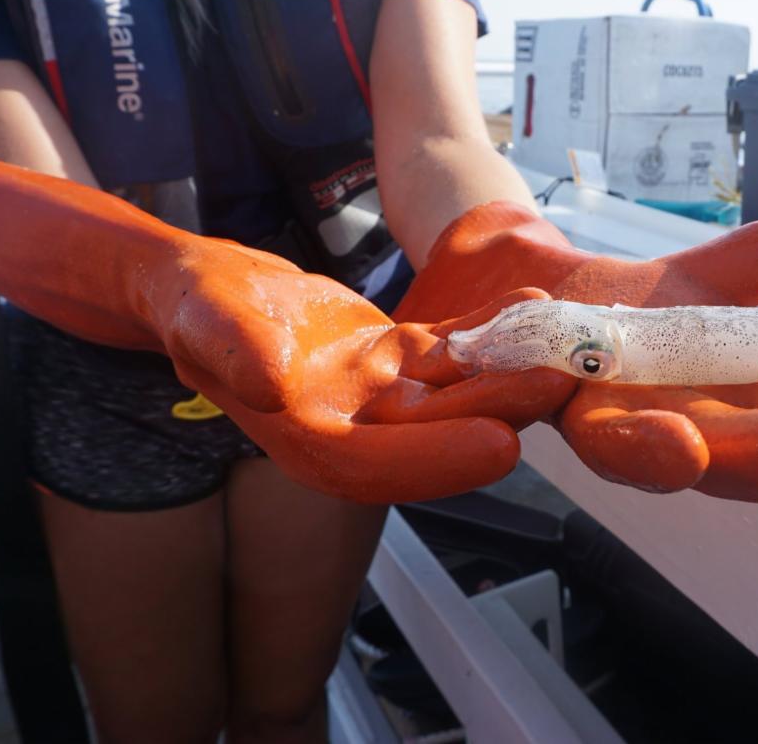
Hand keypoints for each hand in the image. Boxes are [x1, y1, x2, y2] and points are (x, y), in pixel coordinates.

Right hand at [148, 247, 576, 501]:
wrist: (207, 290)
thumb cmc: (197, 308)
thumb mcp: (202, 321)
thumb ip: (232, 353)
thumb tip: (270, 384)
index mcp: (306, 440)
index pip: (378, 466)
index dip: (439, 459)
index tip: (500, 444)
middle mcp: (352, 428)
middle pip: (434, 429)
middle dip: (498, 408)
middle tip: (558, 379)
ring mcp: (379, 395)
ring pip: (453, 389)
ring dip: (507, 368)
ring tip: (561, 339)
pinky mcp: (395, 360)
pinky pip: (449, 349)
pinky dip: (487, 330)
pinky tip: (525, 306)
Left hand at [394, 202, 757, 501]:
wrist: (515, 290)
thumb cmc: (628, 307)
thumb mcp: (722, 273)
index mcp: (732, 405)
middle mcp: (673, 427)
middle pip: (751, 452)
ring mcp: (597, 419)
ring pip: (653, 450)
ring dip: (714, 455)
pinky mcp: (527, 396)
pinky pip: (548, 410)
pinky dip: (599, 423)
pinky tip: (660, 433)